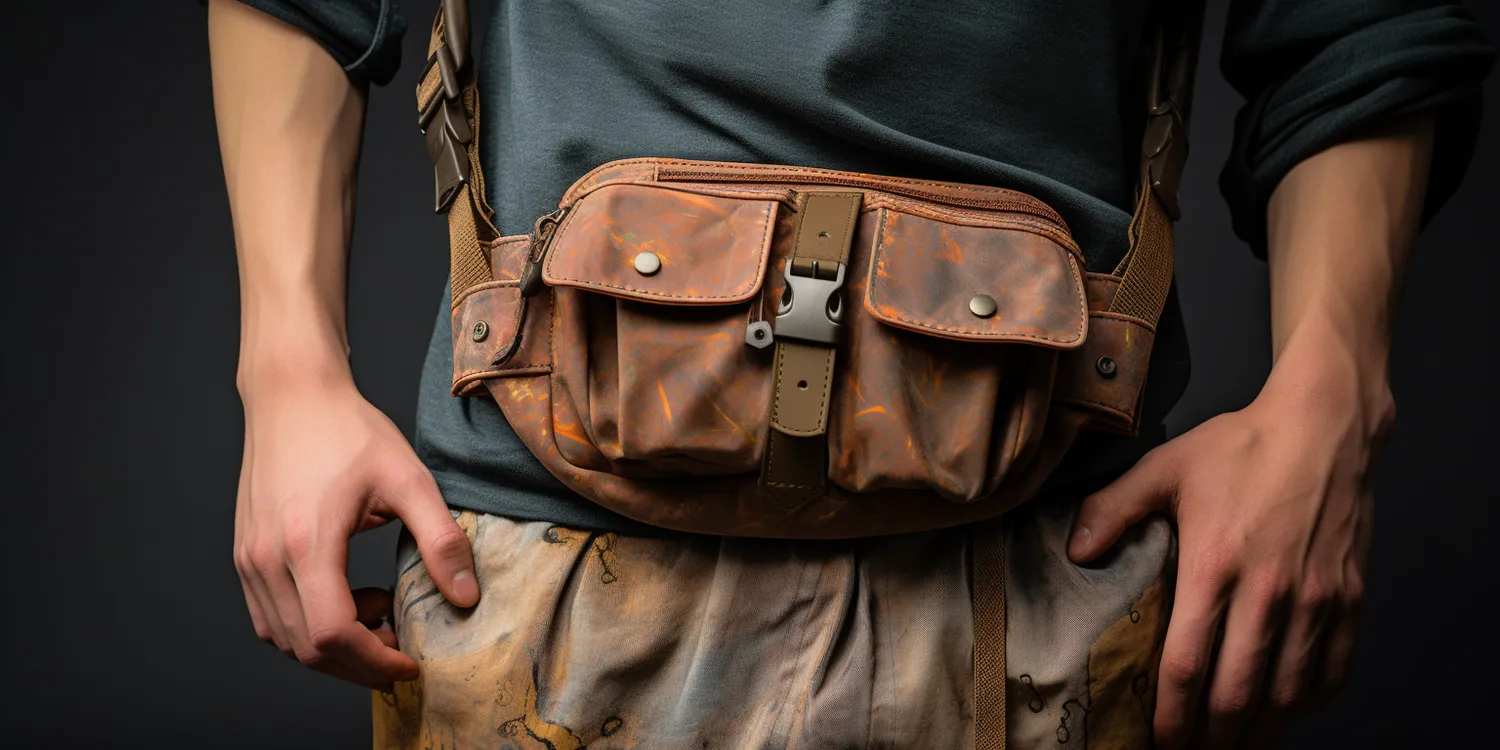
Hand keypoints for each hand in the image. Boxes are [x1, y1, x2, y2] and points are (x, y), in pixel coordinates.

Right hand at [232, 375, 479, 689]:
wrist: (291, 394)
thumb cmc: (349, 429)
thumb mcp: (409, 478)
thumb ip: (441, 539)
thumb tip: (468, 596)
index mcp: (307, 542)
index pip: (332, 635)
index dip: (374, 662)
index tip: (411, 662)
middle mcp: (267, 558)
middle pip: (307, 648)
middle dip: (360, 663)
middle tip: (402, 647)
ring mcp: (249, 559)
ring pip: (285, 640)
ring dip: (334, 647)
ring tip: (379, 611)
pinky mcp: (246, 555)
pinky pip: (270, 618)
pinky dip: (308, 628)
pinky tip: (347, 599)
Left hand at [1068, 364, 1388, 748]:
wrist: (1325, 424)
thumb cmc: (1242, 446)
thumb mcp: (1164, 467)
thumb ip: (1111, 510)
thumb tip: (1074, 552)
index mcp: (1215, 565)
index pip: (1189, 664)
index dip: (1173, 714)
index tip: (1161, 739)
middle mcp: (1269, 591)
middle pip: (1238, 693)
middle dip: (1213, 737)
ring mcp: (1316, 598)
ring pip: (1289, 692)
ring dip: (1261, 729)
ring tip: (1236, 744)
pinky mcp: (1350, 597)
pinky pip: (1336, 669)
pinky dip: (1312, 700)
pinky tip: (1290, 710)